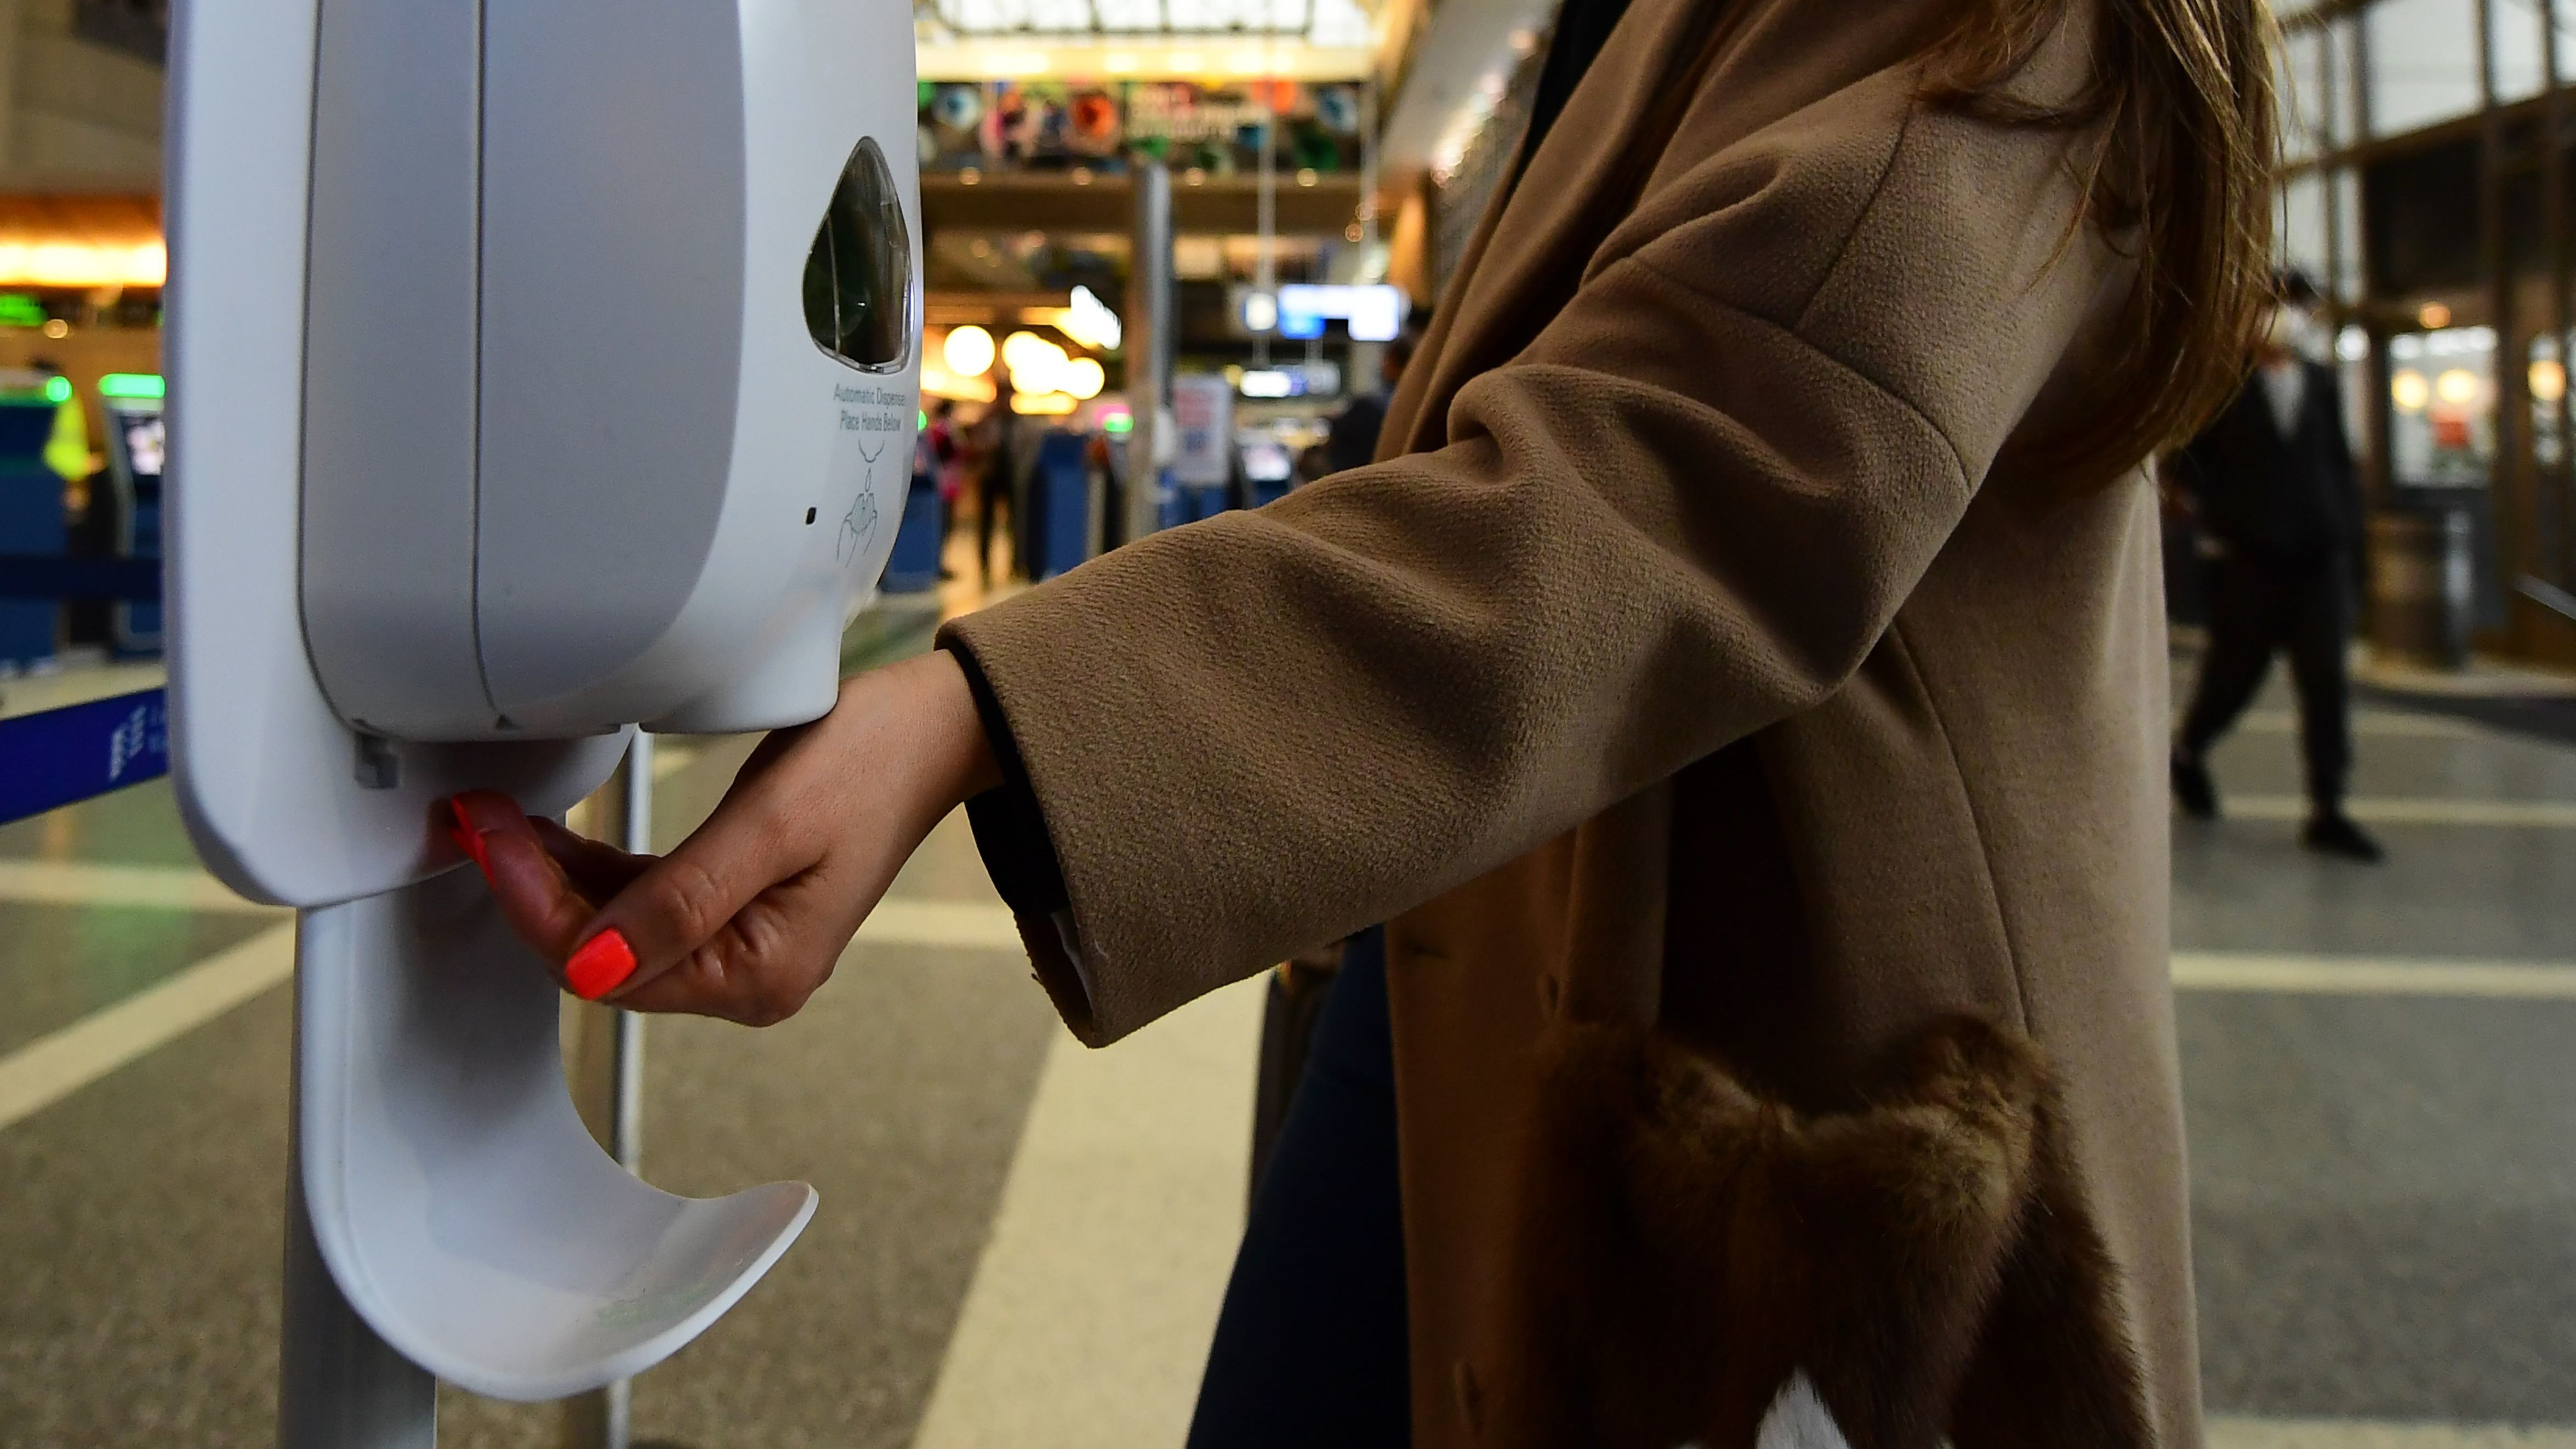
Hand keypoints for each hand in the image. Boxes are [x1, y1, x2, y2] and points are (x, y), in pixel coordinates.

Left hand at [449, 650, 1003, 1024]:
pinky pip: (642, 905)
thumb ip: (679, 900)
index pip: (608, 965)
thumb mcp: (771, 823)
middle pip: (602, 956)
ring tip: (499, 822)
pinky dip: (591, 873)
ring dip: (551, 881)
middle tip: (479, 821)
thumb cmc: (873, 762)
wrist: (936, 729)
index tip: (492, 838)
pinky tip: (553, 836)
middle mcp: (747, 976)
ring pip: (612, 931)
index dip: (535, 906)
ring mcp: (741, 942)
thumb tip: (589, 966)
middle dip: (530, 893)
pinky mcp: (735, 906)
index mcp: (759, 974)